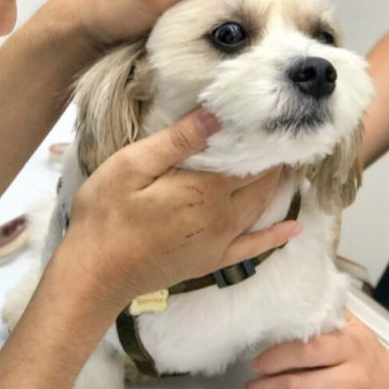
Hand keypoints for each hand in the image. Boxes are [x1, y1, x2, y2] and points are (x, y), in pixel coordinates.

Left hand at [59, 0, 281, 52]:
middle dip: (284, 20)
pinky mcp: (204, 25)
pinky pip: (240, 33)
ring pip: (257, 16)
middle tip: (291, 54)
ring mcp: (212, 1)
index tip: (297, 29)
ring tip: (279, 65)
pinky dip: (250, 47)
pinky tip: (253, 67)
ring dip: (268, 37)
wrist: (83, 30)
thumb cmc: (113, 4)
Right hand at [60, 108, 297, 309]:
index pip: (249, 159)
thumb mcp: (132, 166)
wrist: (95, 274)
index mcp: (205, 189)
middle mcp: (223, 216)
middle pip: (261, 182)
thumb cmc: (106, 215)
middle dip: (275, 159)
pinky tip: (293, 228)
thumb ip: (177, 141)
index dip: (264, 139)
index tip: (275, 117)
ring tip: (289, 163)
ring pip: (261, 208)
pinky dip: (276, 236)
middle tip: (284, 134)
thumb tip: (217, 114)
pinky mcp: (211, 261)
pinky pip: (254, 247)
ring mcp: (220, 241)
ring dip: (277, 186)